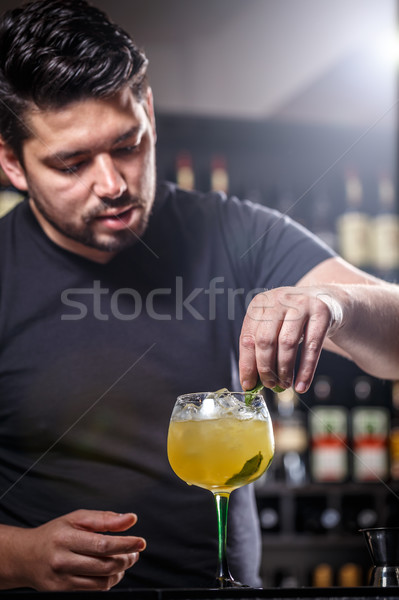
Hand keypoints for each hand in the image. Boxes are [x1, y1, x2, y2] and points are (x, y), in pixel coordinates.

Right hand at [18, 510, 145, 590]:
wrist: (26, 556)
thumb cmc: (55, 534)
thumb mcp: (77, 518)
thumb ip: (104, 518)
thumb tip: (130, 519)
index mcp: (66, 538)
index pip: (103, 544)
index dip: (126, 544)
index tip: (141, 542)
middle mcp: (62, 560)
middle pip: (105, 565)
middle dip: (126, 559)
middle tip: (135, 552)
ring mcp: (61, 580)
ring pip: (102, 581)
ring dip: (120, 572)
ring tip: (125, 560)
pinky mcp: (63, 592)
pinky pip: (94, 590)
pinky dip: (108, 581)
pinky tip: (111, 571)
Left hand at [239, 287, 342, 393]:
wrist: (325, 300)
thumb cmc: (293, 317)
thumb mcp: (273, 323)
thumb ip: (260, 347)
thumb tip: (251, 380)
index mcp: (260, 303)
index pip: (248, 337)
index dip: (247, 364)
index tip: (248, 384)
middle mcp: (278, 300)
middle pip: (266, 341)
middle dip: (265, 368)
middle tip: (269, 385)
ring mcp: (301, 304)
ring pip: (287, 344)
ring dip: (284, 370)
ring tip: (284, 384)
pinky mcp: (321, 313)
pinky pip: (312, 347)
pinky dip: (306, 371)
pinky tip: (301, 385)